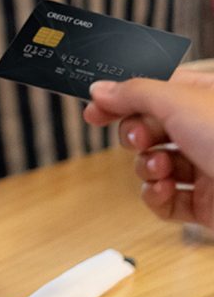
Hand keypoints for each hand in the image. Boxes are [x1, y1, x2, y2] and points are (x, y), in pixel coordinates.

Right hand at [83, 72, 213, 226]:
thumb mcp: (177, 101)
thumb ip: (133, 92)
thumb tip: (100, 89)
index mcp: (203, 100)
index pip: (151, 92)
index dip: (121, 99)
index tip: (95, 108)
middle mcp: (206, 133)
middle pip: (149, 129)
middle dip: (135, 136)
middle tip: (138, 140)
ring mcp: (207, 170)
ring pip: (155, 165)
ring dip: (146, 168)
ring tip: (159, 170)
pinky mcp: (208, 206)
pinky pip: (166, 201)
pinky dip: (156, 197)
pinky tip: (162, 192)